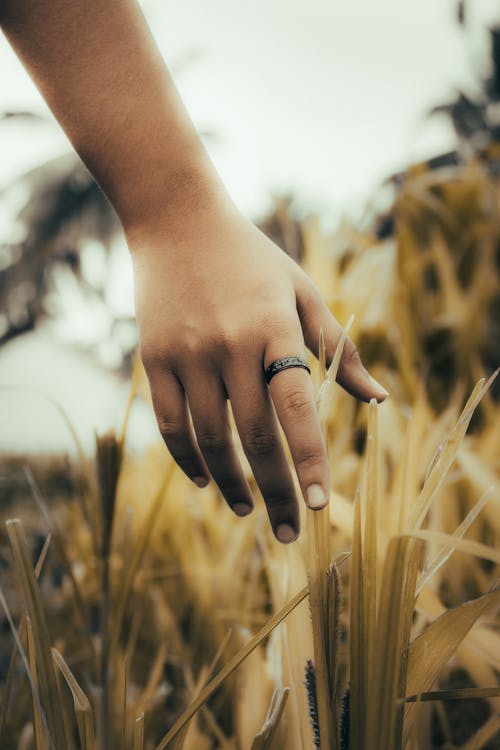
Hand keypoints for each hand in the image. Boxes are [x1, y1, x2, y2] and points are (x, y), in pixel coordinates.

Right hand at [129, 197, 387, 542]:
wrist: (178, 222)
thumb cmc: (252, 260)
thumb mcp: (303, 291)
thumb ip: (340, 347)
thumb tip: (378, 401)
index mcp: (274, 328)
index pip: (297, 407)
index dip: (309, 460)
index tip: (320, 506)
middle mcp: (230, 345)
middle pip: (255, 437)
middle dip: (276, 491)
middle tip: (288, 533)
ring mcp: (187, 354)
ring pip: (209, 440)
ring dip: (231, 485)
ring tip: (249, 510)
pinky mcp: (154, 359)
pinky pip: (169, 424)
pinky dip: (188, 460)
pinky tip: (206, 482)